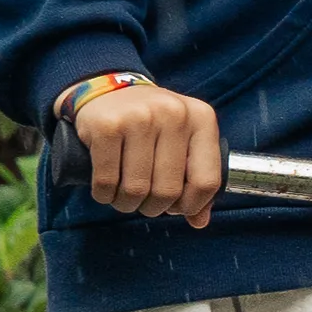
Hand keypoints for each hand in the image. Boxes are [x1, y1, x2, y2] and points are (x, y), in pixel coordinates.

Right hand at [75, 82, 223, 228]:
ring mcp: (139, 118)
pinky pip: (106, 181)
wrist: (107, 90)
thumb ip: (197, 177)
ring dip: (126, 204)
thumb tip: (200, 221)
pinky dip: (104, 195)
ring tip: (124, 196)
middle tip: (143, 202)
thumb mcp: (183, 139)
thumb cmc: (151, 123)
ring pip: (136, 190)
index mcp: (201, 119)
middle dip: (153, 208)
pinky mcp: (106, 126)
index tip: (175, 207)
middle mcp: (174, 114)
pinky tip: (105, 188)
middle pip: (168, 191)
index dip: (191, 205)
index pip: (207, 181)